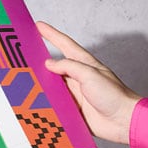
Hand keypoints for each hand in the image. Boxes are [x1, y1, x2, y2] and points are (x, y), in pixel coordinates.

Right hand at [37, 21, 141, 144]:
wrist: (122, 121)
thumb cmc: (113, 95)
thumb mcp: (90, 75)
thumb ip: (69, 67)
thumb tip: (50, 64)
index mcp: (84, 64)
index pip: (64, 45)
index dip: (51, 34)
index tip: (38, 25)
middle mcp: (78, 77)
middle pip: (54, 66)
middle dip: (39, 60)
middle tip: (24, 55)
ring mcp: (74, 94)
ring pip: (52, 86)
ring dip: (41, 84)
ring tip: (25, 79)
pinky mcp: (73, 109)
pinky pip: (55, 104)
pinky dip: (46, 102)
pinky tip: (35, 102)